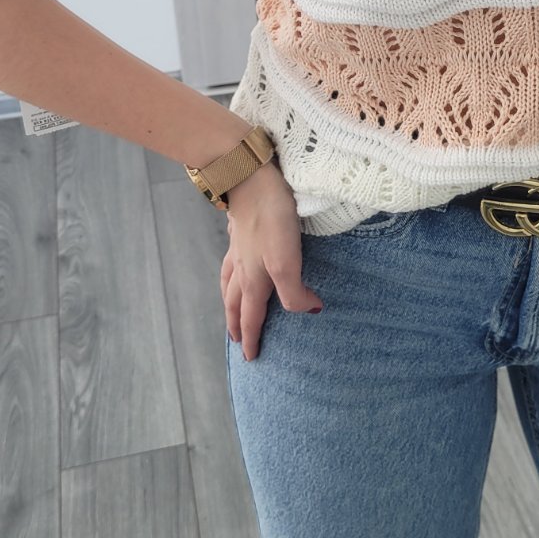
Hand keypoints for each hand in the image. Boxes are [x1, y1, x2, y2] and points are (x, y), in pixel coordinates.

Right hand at [220, 162, 323, 361]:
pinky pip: (230, 262)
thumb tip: (309, 310)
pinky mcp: (240, 230)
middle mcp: (242, 268)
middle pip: (235, 304)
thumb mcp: (287, 262)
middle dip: (235, 325)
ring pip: (229, 283)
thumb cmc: (271, 221)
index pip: (252, 316)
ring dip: (228, 302)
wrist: (251, 180)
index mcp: (254, 279)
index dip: (253, 338)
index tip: (250, 357)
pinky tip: (235, 264)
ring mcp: (238, 249)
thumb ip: (294, 292)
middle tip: (236, 341)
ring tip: (230, 309)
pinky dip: (229, 273)